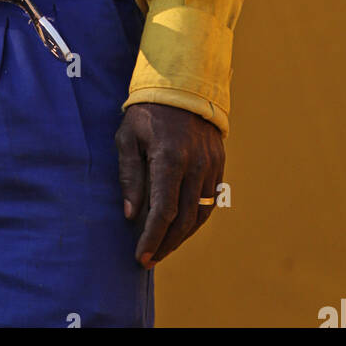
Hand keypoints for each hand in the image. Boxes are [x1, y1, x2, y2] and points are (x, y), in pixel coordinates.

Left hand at [116, 102, 223, 268]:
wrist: (182, 85)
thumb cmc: (147, 111)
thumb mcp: (128, 137)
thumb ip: (129, 176)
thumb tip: (131, 215)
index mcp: (169, 158)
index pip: (163, 211)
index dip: (152, 238)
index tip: (140, 256)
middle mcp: (195, 165)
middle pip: (183, 219)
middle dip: (165, 244)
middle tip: (149, 259)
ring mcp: (210, 166)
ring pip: (200, 214)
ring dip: (182, 237)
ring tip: (163, 248)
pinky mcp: (218, 164)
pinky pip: (210, 201)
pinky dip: (195, 220)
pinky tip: (180, 228)